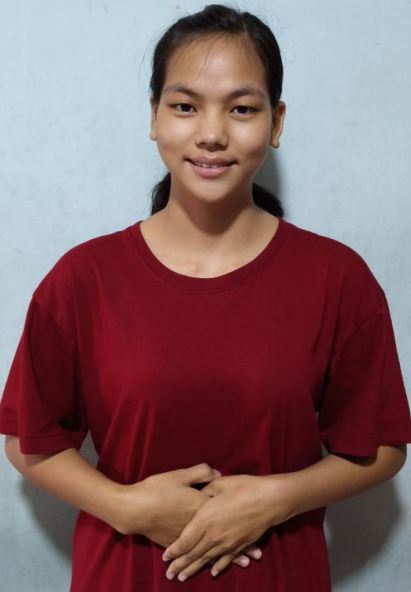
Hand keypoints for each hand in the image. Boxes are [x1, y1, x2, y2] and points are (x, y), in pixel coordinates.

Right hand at [116, 463, 262, 570]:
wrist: (134, 509)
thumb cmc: (156, 489)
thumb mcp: (179, 475)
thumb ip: (200, 473)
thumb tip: (217, 472)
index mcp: (200, 506)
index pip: (226, 514)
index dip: (242, 519)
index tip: (257, 527)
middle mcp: (197, 525)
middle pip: (223, 536)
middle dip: (241, 546)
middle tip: (257, 554)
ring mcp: (187, 537)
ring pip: (212, 549)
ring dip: (228, 557)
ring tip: (244, 564)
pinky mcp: (175, 544)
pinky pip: (196, 555)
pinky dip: (207, 561)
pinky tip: (215, 567)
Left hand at [162, 474, 287, 580]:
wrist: (270, 500)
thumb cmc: (244, 487)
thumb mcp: (220, 483)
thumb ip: (204, 488)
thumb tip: (196, 492)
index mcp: (205, 519)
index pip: (185, 540)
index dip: (174, 550)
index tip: (165, 557)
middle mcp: (214, 535)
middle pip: (193, 554)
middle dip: (180, 565)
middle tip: (170, 574)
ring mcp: (228, 542)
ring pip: (207, 559)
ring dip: (194, 569)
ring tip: (183, 577)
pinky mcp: (240, 544)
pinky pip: (226, 559)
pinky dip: (217, 566)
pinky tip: (212, 573)